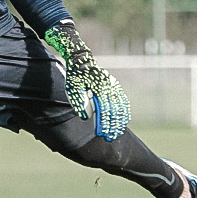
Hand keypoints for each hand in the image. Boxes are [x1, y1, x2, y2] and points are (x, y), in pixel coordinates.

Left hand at [44, 21, 129, 140]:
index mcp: (97, 88)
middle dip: (112, 126)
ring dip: (120, 121)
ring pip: (120, 106)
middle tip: (109, 138)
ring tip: (117, 132)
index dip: (103, 123)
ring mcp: (112, 86)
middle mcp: (107, 87)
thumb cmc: (74, 76)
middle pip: (113, 110)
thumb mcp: (72, 89)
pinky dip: (124, 111)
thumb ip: (78, 103)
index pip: (103, 110)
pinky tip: (123, 120)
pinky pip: (122, 100)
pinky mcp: (114, 85)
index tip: (102, 134)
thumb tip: (85, 118)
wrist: (80, 59)